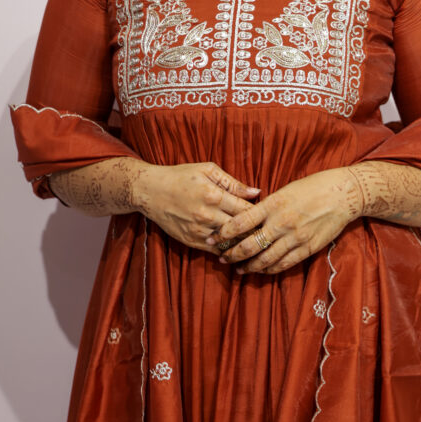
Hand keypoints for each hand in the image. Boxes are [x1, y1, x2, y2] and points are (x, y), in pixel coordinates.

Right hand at [134, 162, 259, 253]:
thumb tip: (256, 192)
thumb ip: (233, 183)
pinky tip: (237, 249)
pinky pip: (216, 250)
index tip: (269, 216)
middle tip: (269, 234)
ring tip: (257, 244)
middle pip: (241, 229)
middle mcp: (207, 215)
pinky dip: (228, 251)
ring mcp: (199, 230)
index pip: (246, 210)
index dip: (260, 215)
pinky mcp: (191, 241)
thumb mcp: (207, 170)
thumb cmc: (181, 176)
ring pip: (230, 243)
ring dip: (244, 244)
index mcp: (214, 195)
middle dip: (256, 232)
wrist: (151, 191)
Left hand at [206, 168, 360, 273]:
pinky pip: (284, 264)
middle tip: (221, 258)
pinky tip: (261, 270)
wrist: (343, 195)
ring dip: (248, 266)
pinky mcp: (307, 249)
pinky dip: (269, 269)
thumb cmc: (312, 187)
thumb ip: (267, 206)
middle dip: (232, 254)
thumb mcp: (285, 190)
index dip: (223, 233)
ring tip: (238, 269)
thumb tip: (247, 217)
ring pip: (265, 259)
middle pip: (249, 245)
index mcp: (273, 204)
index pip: (241, 222)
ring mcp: (295, 238)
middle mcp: (281, 223)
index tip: (212, 238)